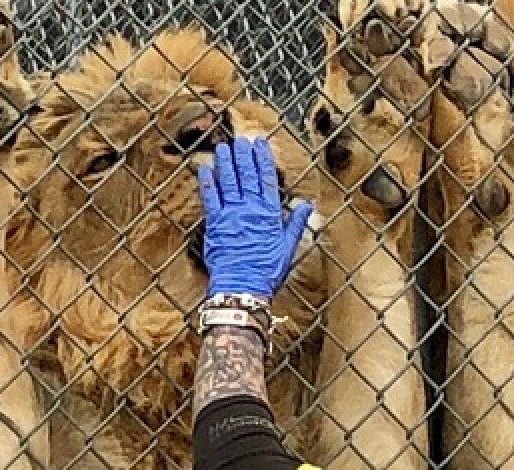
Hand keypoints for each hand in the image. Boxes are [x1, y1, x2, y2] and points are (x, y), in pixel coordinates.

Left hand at [197, 137, 314, 300]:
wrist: (242, 286)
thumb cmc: (266, 271)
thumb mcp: (289, 248)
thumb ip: (297, 223)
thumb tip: (308, 204)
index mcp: (269, 214)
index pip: (266, 180)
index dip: (263, 160)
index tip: (260, 144)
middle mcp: (250, 210)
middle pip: (246, 176)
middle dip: (244, 156)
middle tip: (241, 140)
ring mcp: (231, 215)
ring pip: (228, 182)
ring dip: (225, 163)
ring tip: (223, 147)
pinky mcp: (214, 224)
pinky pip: (210, 198)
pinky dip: (207, 183)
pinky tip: (205, 169)